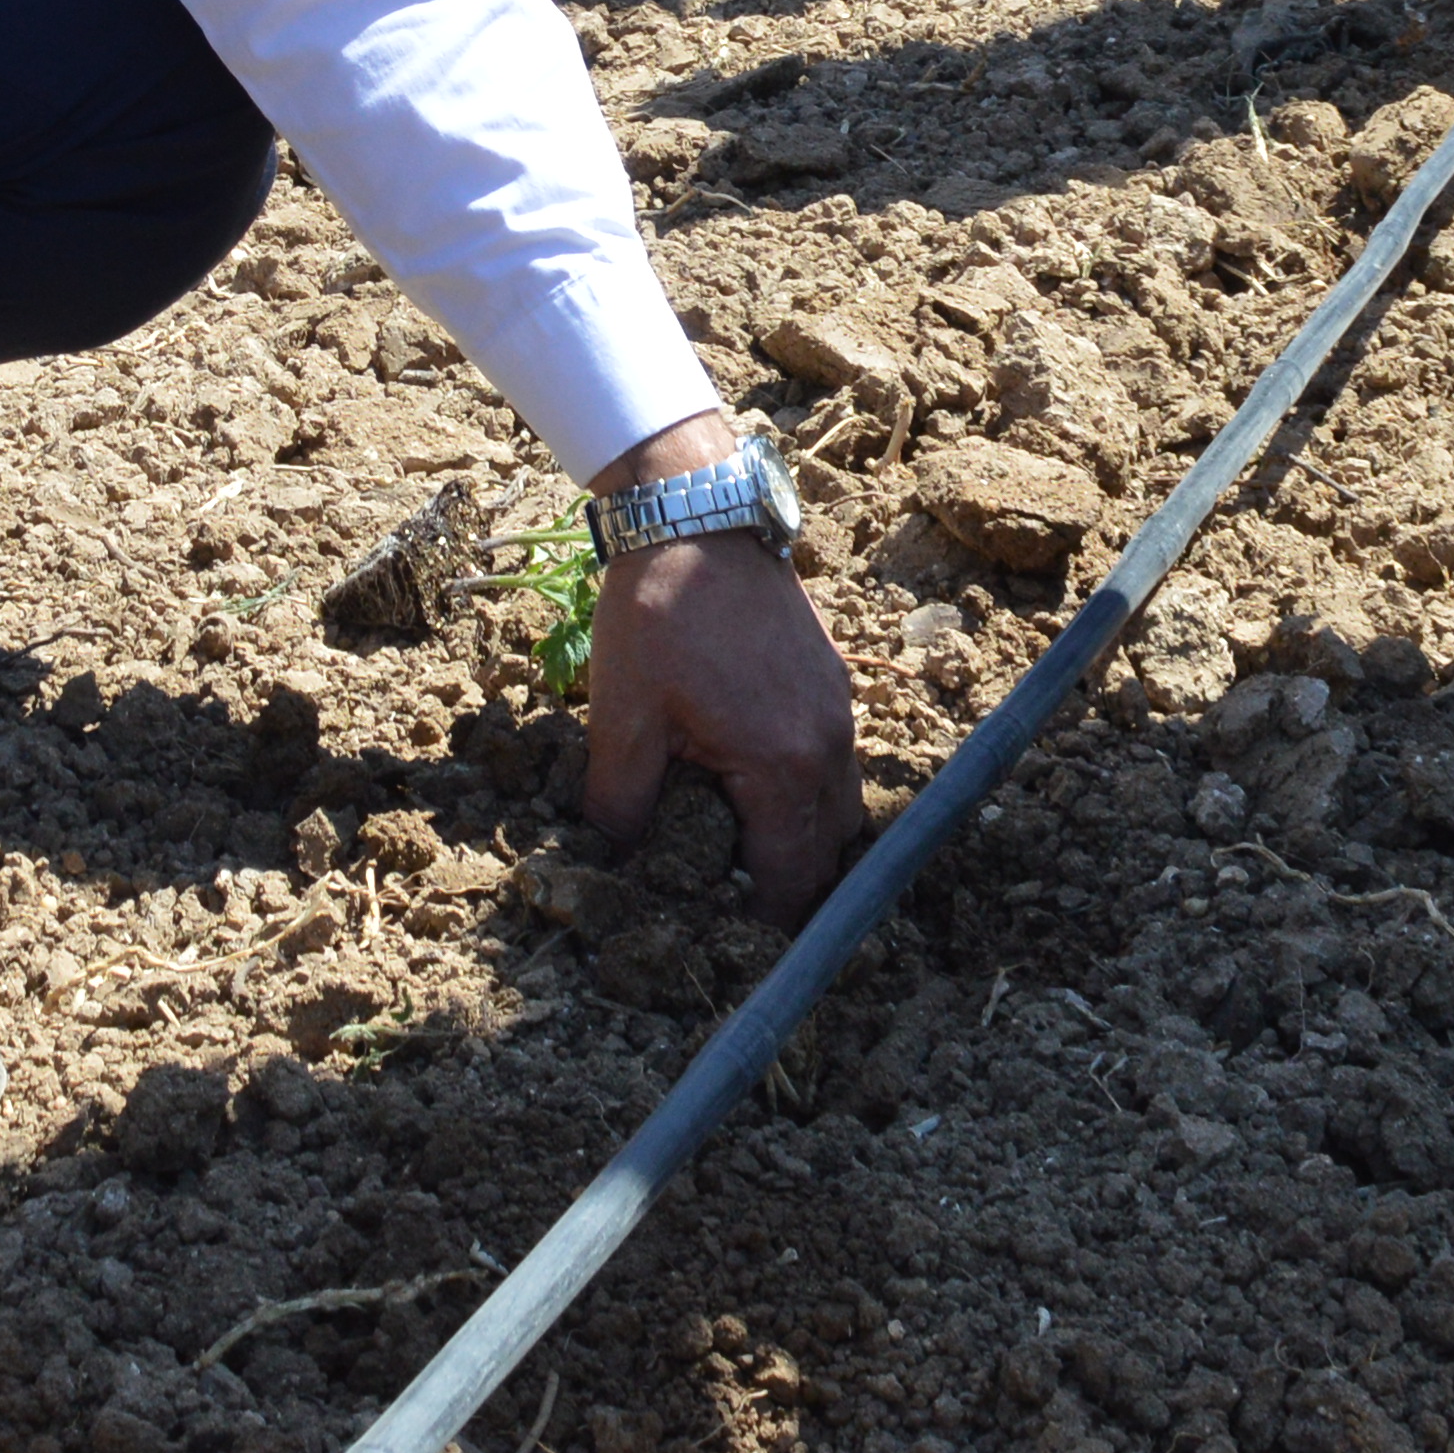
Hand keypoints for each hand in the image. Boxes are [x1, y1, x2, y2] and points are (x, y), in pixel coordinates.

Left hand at [574, 410, 861, 919]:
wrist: (695, 513)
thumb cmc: (658, 613)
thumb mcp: (622, 717)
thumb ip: (620, 805)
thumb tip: (616, 865)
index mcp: (782, 764)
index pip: (792, 880)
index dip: (761, 922)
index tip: (723, 938)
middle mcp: (828, 745)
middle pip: (828, 853)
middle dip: (786, 885)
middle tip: (726, 897)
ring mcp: (838, 711)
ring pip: (837, 809)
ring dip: (799, 838)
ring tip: (737, 845)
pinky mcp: (830, 683)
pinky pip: (832, 763)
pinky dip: (802, 791)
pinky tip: (748, 782)